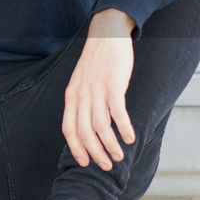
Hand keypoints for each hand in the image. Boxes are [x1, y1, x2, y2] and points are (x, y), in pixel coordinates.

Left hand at [61, 9, 136, 170]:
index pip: (69, 129)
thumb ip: (81, 101)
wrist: (107, 34)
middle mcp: (81, 95)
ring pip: (101, 126)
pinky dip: (124, 128)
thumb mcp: (81, 81)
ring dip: (110, 145)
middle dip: (95, 152)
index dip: (76, 148)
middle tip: (106, 165)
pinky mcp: (113, 84)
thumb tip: (87, 125)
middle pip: (84, 132)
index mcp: (71, 95)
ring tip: (119, 156)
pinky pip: (117, 112)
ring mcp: (97, 90)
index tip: (85, 162)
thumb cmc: (96, 61)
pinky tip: (130, 137)